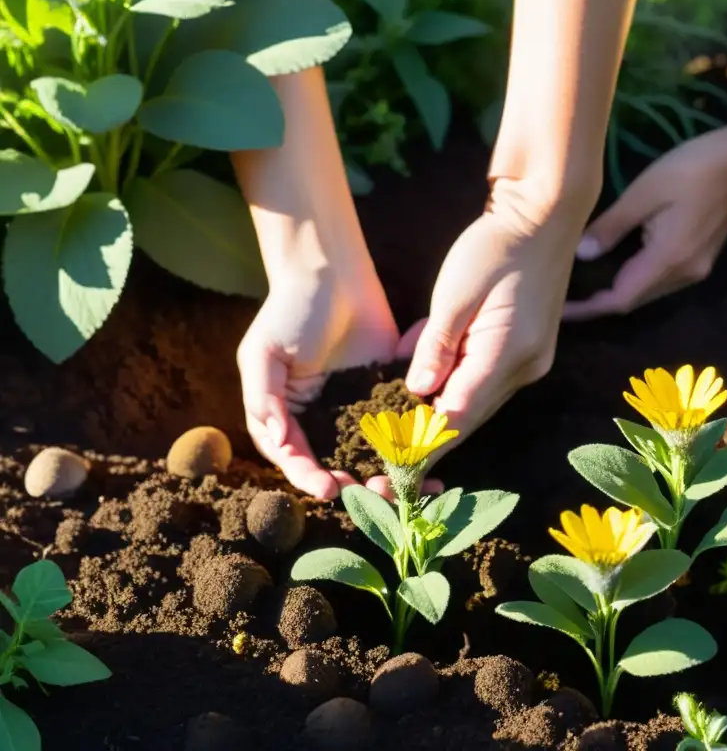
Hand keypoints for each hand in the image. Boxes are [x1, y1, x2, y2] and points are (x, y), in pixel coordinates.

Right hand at [237, 265, 398, 499]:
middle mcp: (319, 419)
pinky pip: (398, 426)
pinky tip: (426, 459)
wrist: (332, 272)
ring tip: (400, 486)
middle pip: (333, 463)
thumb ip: (262, 396)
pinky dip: (411, 444)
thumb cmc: (290, 309)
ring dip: (383, 472)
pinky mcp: (386, 394)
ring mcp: (354, 409)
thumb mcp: (264, 352)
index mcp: (284, 416)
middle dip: (351, 484)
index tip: (328, 489)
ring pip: (368, 453)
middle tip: (370, 493)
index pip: (294, 457)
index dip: (308, 477)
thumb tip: (273, 437)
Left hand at [401, 180, 588, 449]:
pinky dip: (458, 382)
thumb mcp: (454, 294)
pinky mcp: (530, 350)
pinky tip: (429, 379)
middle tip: (391, 451)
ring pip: (478, 399)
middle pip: (471, 414)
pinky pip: (488, 379)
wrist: (545, 215)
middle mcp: (526, 368)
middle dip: (432, 435)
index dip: (427, 442)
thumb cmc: (496, 246)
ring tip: (402, 422)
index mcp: (507, 354)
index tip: (397, 462)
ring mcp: (532, 361)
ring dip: (443, 407)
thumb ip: (435, 346)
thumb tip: (417, 391)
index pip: (459, 415)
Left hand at [562, 128, 726, 319]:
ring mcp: (697, 268)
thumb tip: (582, 255)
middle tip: (563, 294)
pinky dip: (636, 277)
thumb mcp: (644, 192)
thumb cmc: (693, 168)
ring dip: (617, 290)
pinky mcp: (702, 258)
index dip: (588, 308)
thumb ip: (611, 227)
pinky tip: (617, 264)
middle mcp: (684, 274)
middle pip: (634, 300)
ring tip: (584, 282)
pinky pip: (661, 278)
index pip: (620, 299)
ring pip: (647, 291)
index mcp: (668, 260)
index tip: (560, 309)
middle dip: (599, 302)